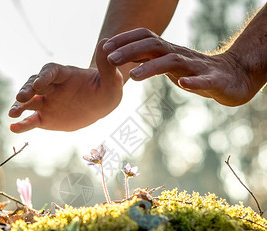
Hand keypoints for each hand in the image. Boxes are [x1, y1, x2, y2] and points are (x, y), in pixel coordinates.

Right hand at [9, 39, 122, 132]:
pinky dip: (22, 124)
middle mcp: (52, 87)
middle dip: (27, 90)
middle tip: (21, 98)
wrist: (101, 104)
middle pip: (35, 85)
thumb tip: (106, 43)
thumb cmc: (107, 89)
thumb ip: (107, 66)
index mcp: (65, 75)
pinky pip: (32, 121)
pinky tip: (13, 128)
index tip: (39, 84)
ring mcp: (47, 102)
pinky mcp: (46, 117)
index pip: (51, 72)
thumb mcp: (112, 80)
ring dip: (19, 107)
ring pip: (29, 103)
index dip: (44, 77)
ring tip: (12, 114)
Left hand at [103, 28, 253, 105]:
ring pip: (172, 61)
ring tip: (134, 77)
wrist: (231, 78)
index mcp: (168, 52)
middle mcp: (179, 55)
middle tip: (110, 60)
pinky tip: (182, 84)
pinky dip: (193, 81)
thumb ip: (150, 60)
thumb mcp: (168, 65)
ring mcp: (196, 66)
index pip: (144, 40)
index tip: (105, 49)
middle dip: (130, 50)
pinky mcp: (213, 80)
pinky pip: (203, 79)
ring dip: (151, 67)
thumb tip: (126, 58)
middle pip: (153, 46)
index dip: (125, 41)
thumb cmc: (195, 72)